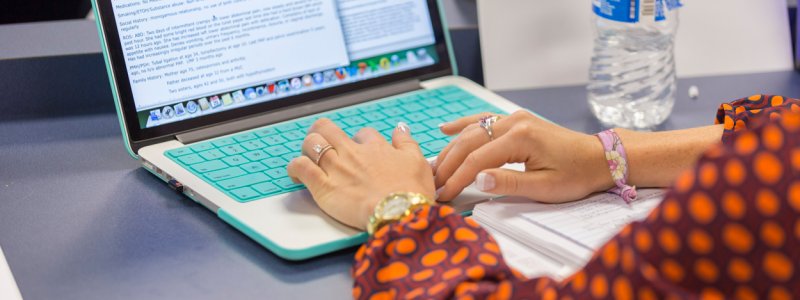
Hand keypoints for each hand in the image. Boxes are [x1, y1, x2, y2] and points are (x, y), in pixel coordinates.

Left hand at [287, 119, 434, 229]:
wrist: (398, 212)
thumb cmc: (411, 191)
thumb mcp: (418, 162)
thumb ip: (407, 143)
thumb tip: (401, 128)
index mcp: (376, 147)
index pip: (363, 134)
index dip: (360, 140)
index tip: (360, 149)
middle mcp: (353, 153)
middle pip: (328, 129)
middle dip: (322, 131)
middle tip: (323, 142)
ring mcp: (336, 168)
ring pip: (312, 144)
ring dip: (308, 147)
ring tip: (309, 156)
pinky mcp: (323, 186)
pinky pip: (301, 167)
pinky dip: (295, 167)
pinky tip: (296, 172)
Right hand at [433, 110, 613, 202]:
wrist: (598, 158)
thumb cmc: (576, 175)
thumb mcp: (544, 187)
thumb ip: (509, 182)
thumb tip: (478, 180)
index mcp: (520, 137)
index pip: (477, 159)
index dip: (457, 178)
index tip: (443, 194)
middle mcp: (514, 121)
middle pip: (469, 142)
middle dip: (448, 164)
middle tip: (433, 184)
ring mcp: (514, 118)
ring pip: (472, 131)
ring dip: (452, 149)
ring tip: (435, 168)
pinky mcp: (516, 120)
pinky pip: (483, 120)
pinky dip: (463, 125)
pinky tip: (445, 129)